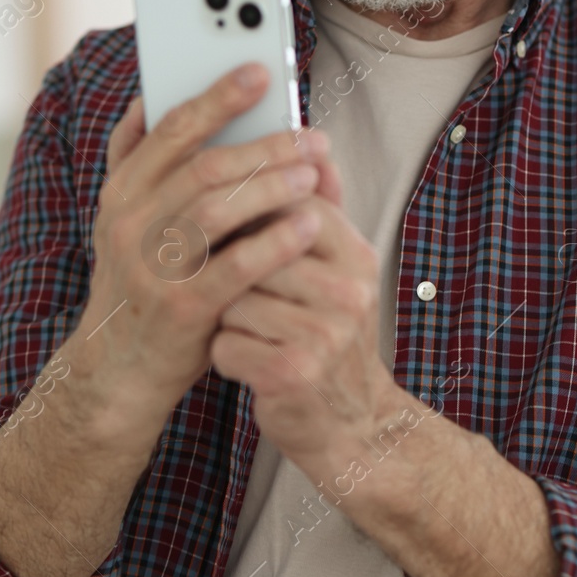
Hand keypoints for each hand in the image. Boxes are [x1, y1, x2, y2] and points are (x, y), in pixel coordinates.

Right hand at [70, 63, 330, 425]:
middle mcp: (128, 223)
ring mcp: (151, 267)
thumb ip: (139, 161)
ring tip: (313, 173)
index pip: (171, 129)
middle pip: (203, 166)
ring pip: (217, 210)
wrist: (115, 371)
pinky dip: (276, 241)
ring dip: (272, 186)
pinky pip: (235, 266)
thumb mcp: (127, 218)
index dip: (219, 97)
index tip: (262, 72)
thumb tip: (146, 97)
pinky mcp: (179, 309)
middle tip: (312, 136)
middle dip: (265, 145)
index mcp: (121, 192)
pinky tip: (310, 225)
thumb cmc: (140, 281)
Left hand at [209, 155, 406, 475]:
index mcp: (356, 257)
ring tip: (241, 327)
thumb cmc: (330, 339)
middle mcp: (347, 293)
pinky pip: (226, 344)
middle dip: (230, 264)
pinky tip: (243, 360)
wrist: (353, 425)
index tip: (225, 219)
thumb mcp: (341, 273)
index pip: (292, 204)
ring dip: (223, 314)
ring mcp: (322, 335)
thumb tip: (316, 151)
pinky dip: (224, 353)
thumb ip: (325, 212)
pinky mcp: (292, 375)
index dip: (249, 207)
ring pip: (234, 297)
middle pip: (256, 249)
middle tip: (220, 277)